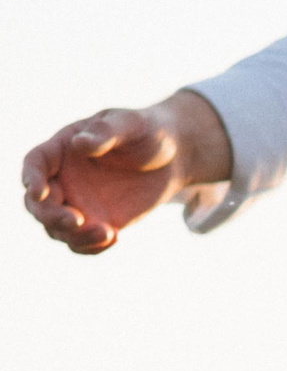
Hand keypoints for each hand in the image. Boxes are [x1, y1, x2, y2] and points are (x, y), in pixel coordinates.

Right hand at [21, 91, 231, 254]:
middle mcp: (62, 179)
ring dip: (75, 236)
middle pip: (38, 204)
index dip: (31, 178)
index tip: (39, 192)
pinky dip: (91, 247)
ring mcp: (77, 204)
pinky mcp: (97, 222)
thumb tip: (81, 144)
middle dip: (51, 216)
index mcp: (61, 150)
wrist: (171, 157)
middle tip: (77, 221)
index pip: (35, 164)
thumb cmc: (146, 132)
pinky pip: (82, 242)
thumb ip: (106, 132)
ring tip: (108, 233)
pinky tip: (115, 238)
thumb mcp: (130, 124)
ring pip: (57, 228)